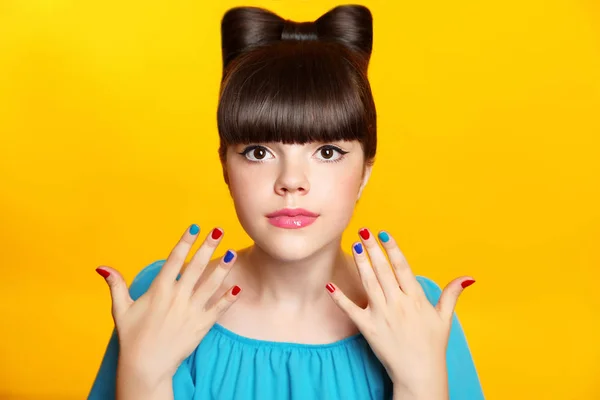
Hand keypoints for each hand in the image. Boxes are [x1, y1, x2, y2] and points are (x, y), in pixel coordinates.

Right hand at [95, 224, 241, 385]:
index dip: (185, 242)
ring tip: (231, 253)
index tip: (194, 227)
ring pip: (210, 285)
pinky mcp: (201, 325)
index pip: (174, 260)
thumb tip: (102, 267)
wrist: (146, 366)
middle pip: (196, 267)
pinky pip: (218, 309)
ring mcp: (191, 311)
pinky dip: (228, 299)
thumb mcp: (120, 309)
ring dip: (222, 269)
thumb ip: (116, 285)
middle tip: (219, 230)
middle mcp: (177, 297)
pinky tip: (237, 288)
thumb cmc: (132, 337)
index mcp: (159, 290)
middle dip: (208, 247)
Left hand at [325, 228, 474, 398]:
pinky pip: (351, 310)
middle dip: (373, 249)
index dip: (393, 249)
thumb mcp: (445, 319)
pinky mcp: (368, 328)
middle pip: (383, 271)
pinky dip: (340, 297)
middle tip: (363, 231)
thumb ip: (451, 294)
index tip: (384, 234)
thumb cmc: (433, 346)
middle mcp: (398, 304)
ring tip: (354, 246)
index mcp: (416, 299)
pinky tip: (330, 284)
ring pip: (368, 283)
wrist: (420, 374)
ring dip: (360, 263)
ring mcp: (382, 315)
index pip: (403, 268)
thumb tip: (468, 277)